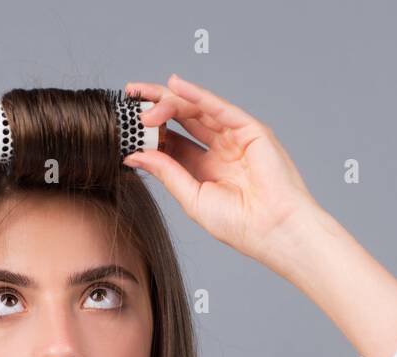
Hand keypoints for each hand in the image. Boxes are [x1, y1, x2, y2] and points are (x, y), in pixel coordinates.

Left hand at [122, 74, 318, 274]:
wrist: (273, 230)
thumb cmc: (239, 224)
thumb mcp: (192, 198)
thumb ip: (167, 173)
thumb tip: (135, 155)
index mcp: (204, 168)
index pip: (172, 141)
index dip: (148, 132)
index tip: (124, 125)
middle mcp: (219, 149)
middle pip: (181, 119)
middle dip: (155, 106)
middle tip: (129, 98)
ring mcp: (235, 137)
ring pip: (197, 110)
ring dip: (169, 102)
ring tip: (144, 102)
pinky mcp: (250, 129)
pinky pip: (219, 107)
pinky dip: (196, 94)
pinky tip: (174, 86)